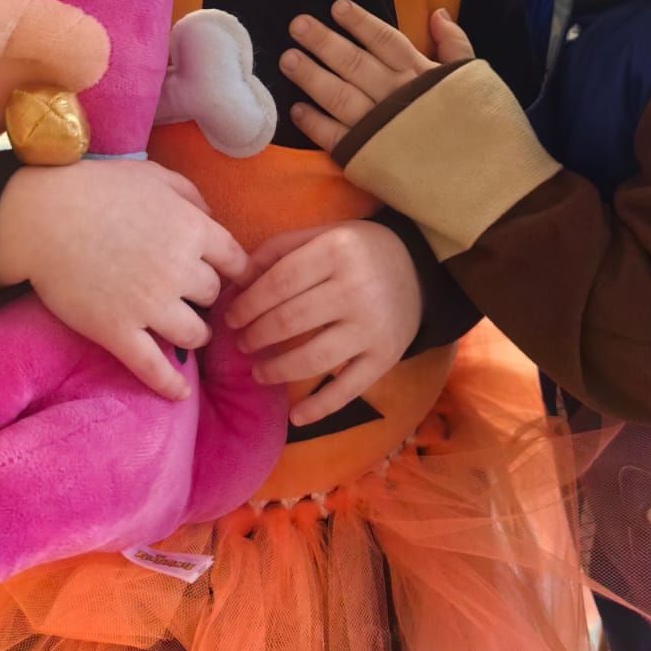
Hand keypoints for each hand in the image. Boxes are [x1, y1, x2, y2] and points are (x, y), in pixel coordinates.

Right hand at [0, 157, 249, 400]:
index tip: (219, 272)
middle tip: (190, 296)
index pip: (235, 261)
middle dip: (204, 295)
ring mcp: (149, 305)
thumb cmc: (98, 188)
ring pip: (194, 334)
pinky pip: (153, 367)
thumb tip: (211, 219)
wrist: (42, 216)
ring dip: (194, 333)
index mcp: (192, 231)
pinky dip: (170, 384)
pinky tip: (180, 392)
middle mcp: (179, 270)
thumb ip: (191, 196)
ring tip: (186, 331)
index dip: (228, 268)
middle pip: (213, 296)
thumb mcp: (155, 177)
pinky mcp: (117, 331)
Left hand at [225, 220, 422, 426]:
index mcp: (337, 251)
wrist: (419, 272)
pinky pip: (348, 389)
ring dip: (277, 370)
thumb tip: (238, 278)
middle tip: (241, 344)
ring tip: (258, 372)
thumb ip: (280, 249)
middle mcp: (356, 288)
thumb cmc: (359, 251)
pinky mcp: (385, 358)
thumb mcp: (323, 234)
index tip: (231, 317)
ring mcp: (372, 327)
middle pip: (290, 321)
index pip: (279, 282)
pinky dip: (320, 408)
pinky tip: (295, 416)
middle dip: (256, 336)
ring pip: (313, 357)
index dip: (248, 303)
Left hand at [280, 0, 474, 151]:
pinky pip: (335, 137)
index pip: (385, 40)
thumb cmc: (480, 130)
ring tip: (288, 59)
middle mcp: (397, 96)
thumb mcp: (475, 80)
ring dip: (311, 77)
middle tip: (297, 24)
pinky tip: (297, 110)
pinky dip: (315, 123)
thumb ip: (455, 45)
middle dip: (324, 42)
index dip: (360, 22)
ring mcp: (379, 128)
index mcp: (422, 75)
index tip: (336, 6)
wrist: (483, 186)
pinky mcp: (367, 158)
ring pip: (338, 95)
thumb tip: (437, 13)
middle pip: (354, 63)